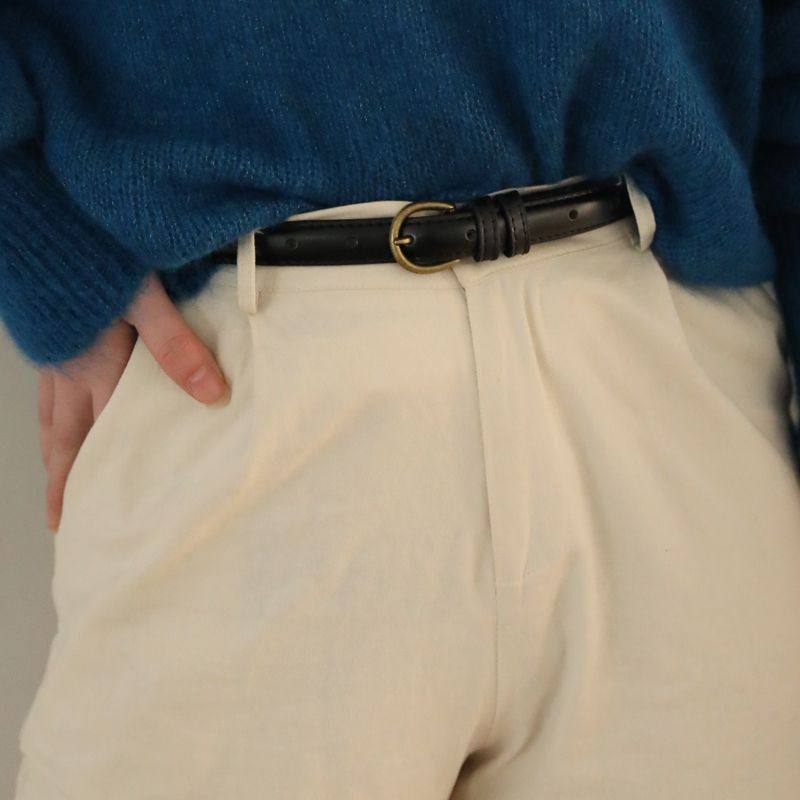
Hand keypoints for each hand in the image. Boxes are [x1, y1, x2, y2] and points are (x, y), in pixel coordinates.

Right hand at [38, 273, 228, 532]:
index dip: (86, 480)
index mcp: (94, 368)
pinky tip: (66, 411)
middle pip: (64, 436)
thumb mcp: (144, 299)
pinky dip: (53, 412)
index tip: (80, 518)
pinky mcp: (53, 333)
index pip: (94, 438)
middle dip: (64, 479)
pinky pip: (49, 388)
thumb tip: (212, 396)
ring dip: (57, 449)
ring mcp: (56, 352)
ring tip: (63, 475)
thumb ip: (177, 347)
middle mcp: (69, 367)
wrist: (52, 210)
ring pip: (52, 414)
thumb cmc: (97, 253)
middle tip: (65, 516)